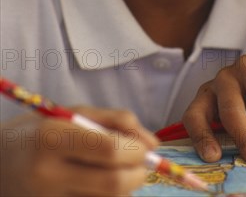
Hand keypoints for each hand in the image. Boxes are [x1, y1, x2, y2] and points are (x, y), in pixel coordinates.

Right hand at [0, 105, 158, 196]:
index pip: (109, 150)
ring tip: (119, 171)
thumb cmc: (39, 132)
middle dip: (138, 173)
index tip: (144, 147)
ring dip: (126, 187)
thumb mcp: (72, 112)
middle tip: (141, 163)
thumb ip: (114, 120)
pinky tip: (102, 185)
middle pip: (113, 184)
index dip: (136, 150)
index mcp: (52, 138)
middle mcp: (47, 174)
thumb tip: (152, 143)